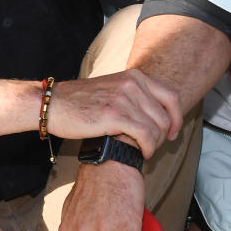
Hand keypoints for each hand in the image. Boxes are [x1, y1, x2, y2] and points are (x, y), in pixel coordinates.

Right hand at [46, 70, 181, 158]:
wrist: (53, 105)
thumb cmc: (79, 102)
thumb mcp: (112, 88)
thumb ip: (133, 95)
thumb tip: (152, 113)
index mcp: (134, 76)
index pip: (171, 96)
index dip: (177, 118)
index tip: (172, 132)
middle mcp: (132, 84)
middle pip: (166, 115)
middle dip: (164, 135)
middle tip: (154, 146)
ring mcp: (124, 99)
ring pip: (157, 128)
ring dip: (155, 144)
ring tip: (145, 151)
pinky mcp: (115, 115)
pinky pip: (146, 136)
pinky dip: (148, 148)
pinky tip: (141, 153)